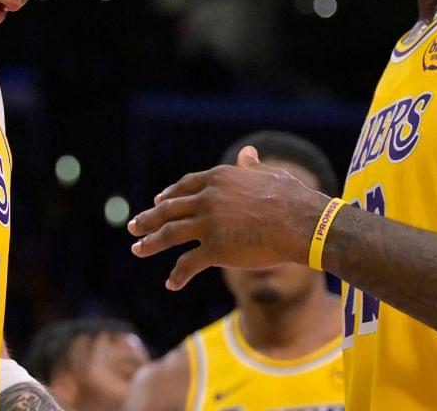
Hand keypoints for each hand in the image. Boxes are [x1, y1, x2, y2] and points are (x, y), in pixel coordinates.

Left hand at [127, 146, 329, 289]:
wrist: (303, 223)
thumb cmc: (292, 198)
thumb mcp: (269, 175)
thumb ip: (252, 167)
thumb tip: (247, 152)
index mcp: (218, 178)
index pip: (185, 187)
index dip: (169, 195)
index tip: (157, 201)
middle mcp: (207, 198)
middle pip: (169, 209)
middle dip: (148, 218)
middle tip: (133, 225)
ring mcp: (208, 224)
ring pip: (170, 234)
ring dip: (150, 242)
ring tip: (137, 249)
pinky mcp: (214, 249)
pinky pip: (188, 264)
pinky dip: (177, 275)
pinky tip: (170, 284)